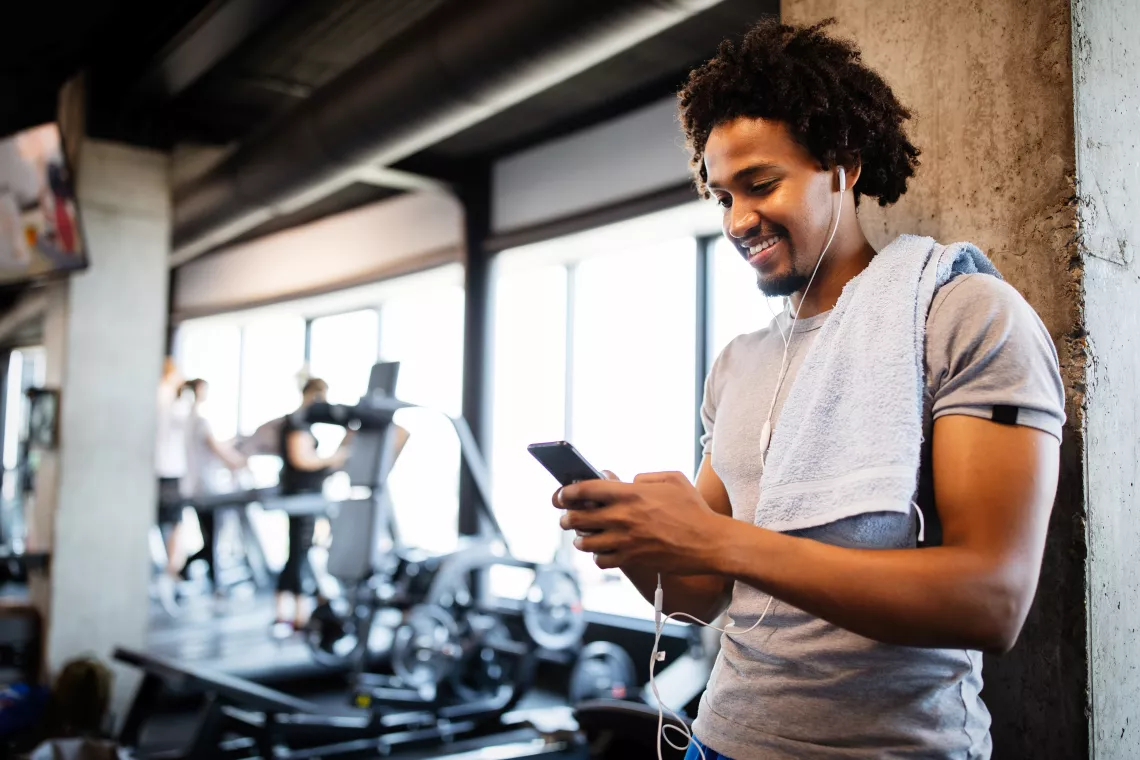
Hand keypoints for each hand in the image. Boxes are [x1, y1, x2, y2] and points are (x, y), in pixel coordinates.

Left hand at [553, 471, 726, 573]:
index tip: (561, 495)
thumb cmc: (694, 509)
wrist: (709, 542)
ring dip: (580, 539)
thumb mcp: (673, 479)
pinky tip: (602, 551)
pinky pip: (601, 560)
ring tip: (583, 536)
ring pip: (585, 542)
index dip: (566, 492)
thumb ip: (646, 476)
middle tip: (567, 518)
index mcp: (630, 493)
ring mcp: (625, 540)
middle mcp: (622, 517)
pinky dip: (598, 556)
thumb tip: (629, 481)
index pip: (584, 490)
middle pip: (578, 518)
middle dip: (567, 518)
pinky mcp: (632, 559)